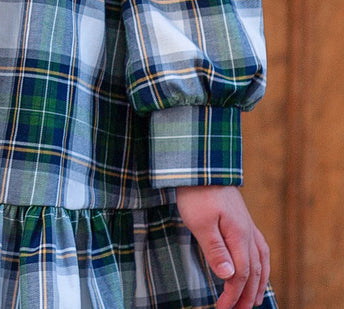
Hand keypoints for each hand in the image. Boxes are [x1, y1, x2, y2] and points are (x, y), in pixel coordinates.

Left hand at [176, 185, 269, 308]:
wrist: (200, 163)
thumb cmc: (196, 192)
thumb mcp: (200, 222)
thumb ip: (215, 250)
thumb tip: (229, 277)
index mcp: (238, 235)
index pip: (241, 274)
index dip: (233, 294)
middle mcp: (247, 231)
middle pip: (254, 271)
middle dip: (247, 295)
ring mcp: (247, 224)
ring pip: (260, 260)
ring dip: (258, 282)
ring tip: (254, 300)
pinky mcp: (241, 218)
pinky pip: (258, 247)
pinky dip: (260, 264)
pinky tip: (257, 268)